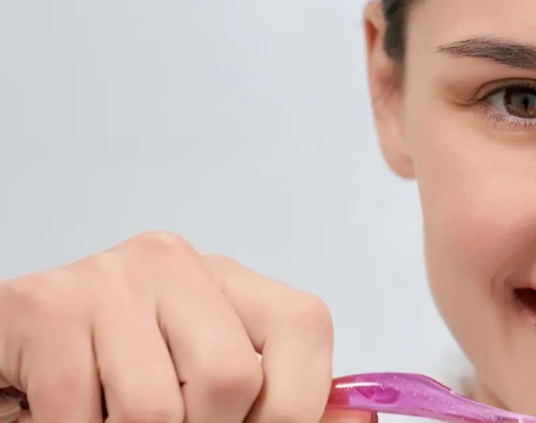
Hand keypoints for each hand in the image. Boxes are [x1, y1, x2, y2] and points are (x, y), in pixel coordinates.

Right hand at [0, 231, 373, 422]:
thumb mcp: (210, 389)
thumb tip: (363, 419)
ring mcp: (106, 276)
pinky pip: (82, 413)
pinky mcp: (42, 306)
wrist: (9, 365)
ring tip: (111, 417)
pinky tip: (64, 412)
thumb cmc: (116, 384)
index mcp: (229, 281)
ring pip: (157, 409)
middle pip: (233, 378)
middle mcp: (173, 261)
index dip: (293, 407)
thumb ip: (288, 404)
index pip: (306, 328)